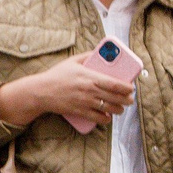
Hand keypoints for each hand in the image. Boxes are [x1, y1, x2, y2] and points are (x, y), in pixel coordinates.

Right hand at [0, 52, 134, 128]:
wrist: (42, 91)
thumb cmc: (57, 75)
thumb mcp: (72, 61)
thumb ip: (88, 56)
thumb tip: (101, 52)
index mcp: (90, 77)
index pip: (115, 84)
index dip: (126, 87)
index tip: (131, 88)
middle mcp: (89, 91)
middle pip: (115, 98)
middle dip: (126, 100)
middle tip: (129, 99)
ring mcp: (85, 102)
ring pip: (109, 109)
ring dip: (118, 110)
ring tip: (120, 108)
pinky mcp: (80, 112)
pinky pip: (98, 118)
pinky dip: (105, 119)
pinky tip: (108, 117)